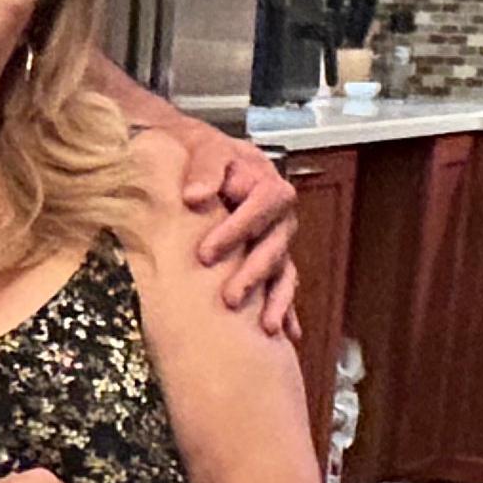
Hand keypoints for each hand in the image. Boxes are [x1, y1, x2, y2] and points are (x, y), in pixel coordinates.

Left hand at [177, 123, 300, 336]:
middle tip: (229, 297)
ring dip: (276, 299)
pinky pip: (283, 287)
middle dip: (254, 272)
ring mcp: (276, 242)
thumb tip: (195, 196)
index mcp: (267, 185)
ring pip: (283, 270)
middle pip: (276, 244)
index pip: (266, 202)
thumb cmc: (202, 155)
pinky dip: (285, 311)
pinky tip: (287, 335)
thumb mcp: (204, 148)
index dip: (240, 227)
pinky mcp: (269, 263)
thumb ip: (204, 166)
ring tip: (265, 327)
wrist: (197, 159)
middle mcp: (277, 217)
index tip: (206, 251)